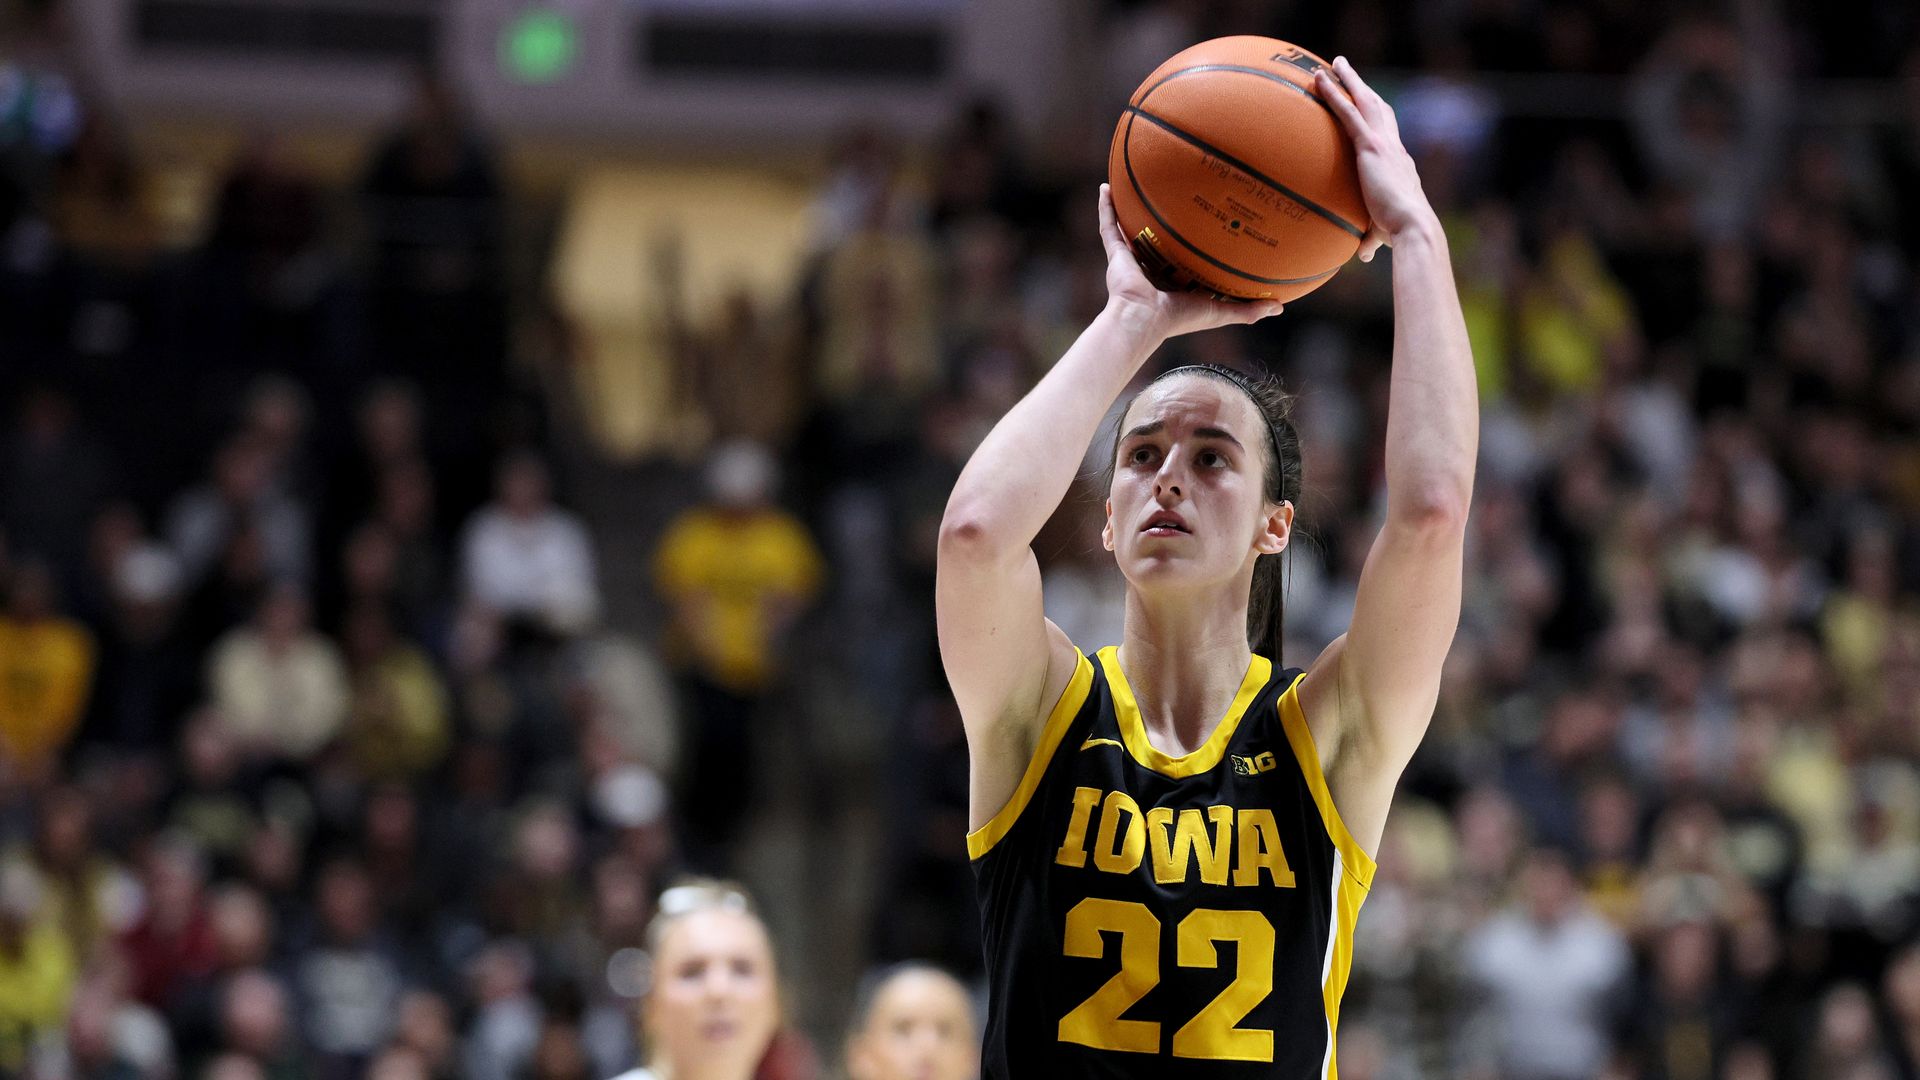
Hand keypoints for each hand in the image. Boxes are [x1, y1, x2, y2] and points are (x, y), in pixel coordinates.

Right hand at [1098, 183, 1283, 338]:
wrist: (1144, 319)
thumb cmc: (1180, 318)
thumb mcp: (1221, 311)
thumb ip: (1249, 310)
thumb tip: (1280, 307)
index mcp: (1172, 279)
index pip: (1182, 257)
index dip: (1191, 242)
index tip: (1203, 223)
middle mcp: (1150, 266)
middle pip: (1155, 238)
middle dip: (1159, 221)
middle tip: (1170, 197)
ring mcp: (1130, 259)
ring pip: (1128, 228)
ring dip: (1127, 209)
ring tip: (1129, 185)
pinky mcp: (1115, 254)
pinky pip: (1108, 225)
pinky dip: (1105, 207)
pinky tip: (1104, 187)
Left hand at [1313, 57, 1437, 261]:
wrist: (1413, 226)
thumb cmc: (1401, 233)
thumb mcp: (1382, 231)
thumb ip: (1371, 240)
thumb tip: (1363, 257)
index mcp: (1398, 163)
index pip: (1388, 133)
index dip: (1379, 117)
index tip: (1368, 104)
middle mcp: (1394, 146)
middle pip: (1379, 106)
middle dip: (1363, 86)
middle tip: (1348, 70)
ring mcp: (1383, 142)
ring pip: (1365, 101)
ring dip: (1350, 79)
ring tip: (1335, 63)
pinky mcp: (1371, 146)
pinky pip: (1349, 113)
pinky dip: (1335, 94)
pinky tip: (1320, 80)